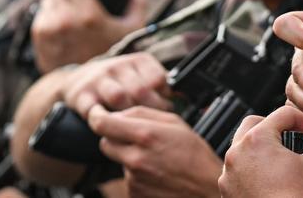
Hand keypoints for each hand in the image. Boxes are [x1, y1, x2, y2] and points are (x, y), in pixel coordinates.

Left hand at [32, 0, 147, 71]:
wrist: (89, 86)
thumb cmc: (111, 55)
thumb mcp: (132, 29)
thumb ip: (137, 4)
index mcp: (86, 13)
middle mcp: (64, 19)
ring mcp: (49, 29)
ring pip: (46, 0)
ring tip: (67, 7)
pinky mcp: (39, 39)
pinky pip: (40, 16)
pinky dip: (48, 15)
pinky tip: (59, 21)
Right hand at [63, 53, 171, 118]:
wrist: (81, 79)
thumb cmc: (119, 82)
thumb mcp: (140, 74)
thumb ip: (159, 84)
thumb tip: (182, 97)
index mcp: (138, 61)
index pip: (158, 78)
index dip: (164, 98)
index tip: (164, 110)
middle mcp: (119, 66)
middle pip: (140, 90)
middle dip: (149, 110)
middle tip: (151, 124)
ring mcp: (100, 79)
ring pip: (119, 97)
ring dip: (127, 115)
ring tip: (131, 126)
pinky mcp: (82, 94)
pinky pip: (94, 110)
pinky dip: (104, 121)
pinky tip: (110, 128)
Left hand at [88, 105, 220, 197]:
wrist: (206, 189)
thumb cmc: (195, 155)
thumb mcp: (174, 122)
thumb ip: (142, 113)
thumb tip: (120, 113)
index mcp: (145, 135)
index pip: (102, 124)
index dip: (96, 116)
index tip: (98, 113)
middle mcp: (135, 159)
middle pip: (105, 143)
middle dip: (114, 137)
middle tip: (133, 137)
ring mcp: (133, 179)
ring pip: (118, 161)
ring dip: (129, 157)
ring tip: (155, 159)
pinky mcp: (134, 194)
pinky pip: (127, 178)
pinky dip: (136, 174)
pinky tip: (155, 172)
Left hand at [219, 106, 302, 197]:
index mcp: (257, 139)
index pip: (284, 114)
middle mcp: (237, 153)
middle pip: (255, 124)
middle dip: (277, 126)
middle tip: (296, 135)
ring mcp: (229, 172)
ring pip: (243, 146)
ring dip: (262, 146)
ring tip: (283, 157)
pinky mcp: (228, 189)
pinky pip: (238, 169)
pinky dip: (252, 167)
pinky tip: (270, 177)